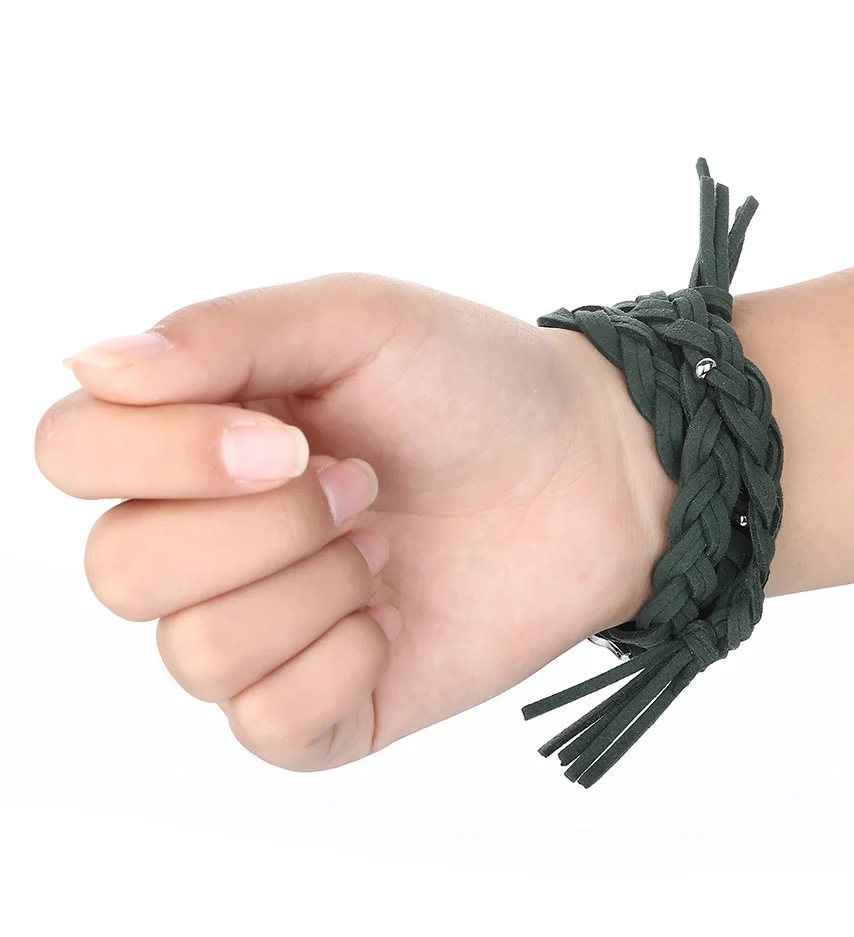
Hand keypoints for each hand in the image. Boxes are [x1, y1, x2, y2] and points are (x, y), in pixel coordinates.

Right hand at [35, 274, 672, 771]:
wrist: (587, 471)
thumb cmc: (473, 384)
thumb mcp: (356, 322)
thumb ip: (224, 335)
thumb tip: (88, 366)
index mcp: (199, 435)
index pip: (74, 454)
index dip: (165, 456)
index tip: (288, 437)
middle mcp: (210, 537)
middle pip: (121, 569)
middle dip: (263, 524)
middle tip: (361, 484)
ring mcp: (263, 628)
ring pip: (195, 651)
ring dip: (313, 584)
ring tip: (384, 542)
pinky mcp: (320, 707)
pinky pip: (267, 723)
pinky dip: (341, 663)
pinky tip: (393, 615)